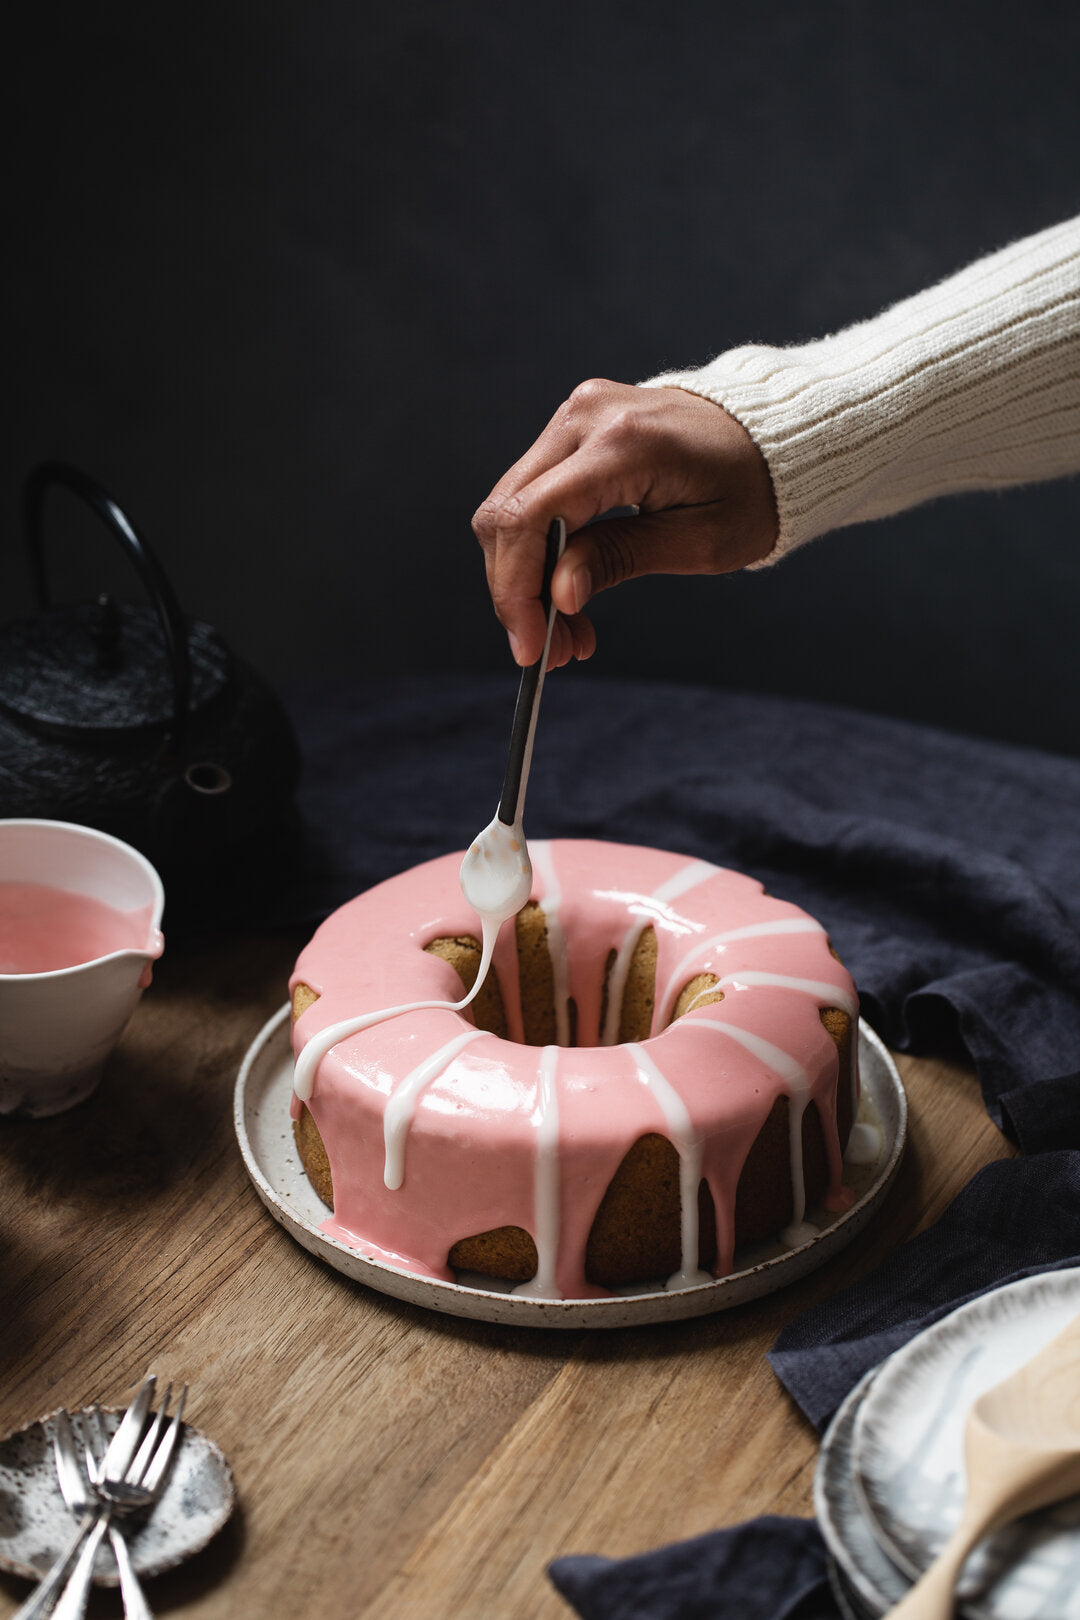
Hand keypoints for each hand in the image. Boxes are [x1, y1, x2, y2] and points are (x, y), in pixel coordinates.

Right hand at [472, 378, 777, 667]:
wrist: (771, 435)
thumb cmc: (752, 487)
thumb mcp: (700, 541)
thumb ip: (620, 559)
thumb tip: (556, 593)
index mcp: (625, 443)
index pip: (531, 517)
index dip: (516, 590)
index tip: (531, 647)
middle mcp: (587, 417)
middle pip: (506, 514)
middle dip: (517, 594)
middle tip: (550, 650)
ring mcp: (576, 415)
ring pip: (510, 508)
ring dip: (525, 578)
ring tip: (566, 630)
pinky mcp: (573, 426)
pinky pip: (531, 494)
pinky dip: (539, 549)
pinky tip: (568, 588)